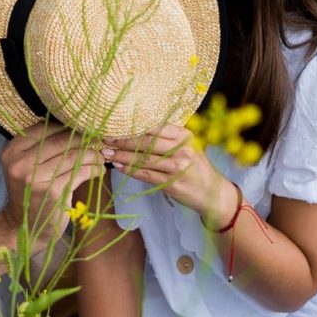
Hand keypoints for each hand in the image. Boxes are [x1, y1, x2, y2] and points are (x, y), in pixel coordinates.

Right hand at [0, 124, 105, 233]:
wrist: (24, 228)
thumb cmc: (30, 193)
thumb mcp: (25, 167)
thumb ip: (41, 147)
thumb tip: (74, 125)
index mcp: (12, 151)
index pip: (45, 128)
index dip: (68, 126)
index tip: (84, 128)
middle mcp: (20, 163)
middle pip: (61, 140)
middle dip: (84, 139)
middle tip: (98, 141)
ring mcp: (35, 178)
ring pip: (73, 155)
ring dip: (92, 154)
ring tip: (100, 156)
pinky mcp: (53, 192)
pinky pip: (81, 172)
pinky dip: (94, 169)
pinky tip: (99, 170)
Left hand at [101, 125, 235, 228]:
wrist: (212, 192)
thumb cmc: (195, 166)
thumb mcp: (187, 146)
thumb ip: (167, 138)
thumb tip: (136, 129)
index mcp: (184, 136)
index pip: (154, 127)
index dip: (133, 126)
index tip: (115, 125)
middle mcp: (182, 150)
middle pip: (146, 142)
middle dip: (123, 140)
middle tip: (105, 138)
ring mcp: (177, 167)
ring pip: (143, 159)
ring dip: (122, 156)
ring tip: (106, 153)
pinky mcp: (172, 184)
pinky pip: (145, 175)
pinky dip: (130, 170)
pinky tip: (118, 166)